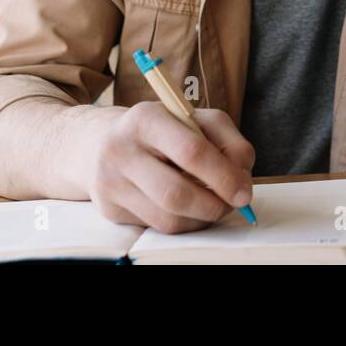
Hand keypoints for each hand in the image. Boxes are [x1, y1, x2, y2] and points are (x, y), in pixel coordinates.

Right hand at [85, 102, 254, 232]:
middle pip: (175, 193)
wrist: (101, 141)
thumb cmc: (162, 129)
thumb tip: (243, 178)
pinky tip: (190, 208)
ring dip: (201, 217)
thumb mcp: (196, 119)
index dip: (224, 175)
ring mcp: (110, 182)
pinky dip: (184, 222)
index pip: (191, 151)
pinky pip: (157, 227)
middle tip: (234, 204)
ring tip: (214, 204)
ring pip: (167, 218)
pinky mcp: (109, 209)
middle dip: (214, 205)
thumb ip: (228, 141)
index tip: (244, 192)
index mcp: (146, 118)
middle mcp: (121, 150)